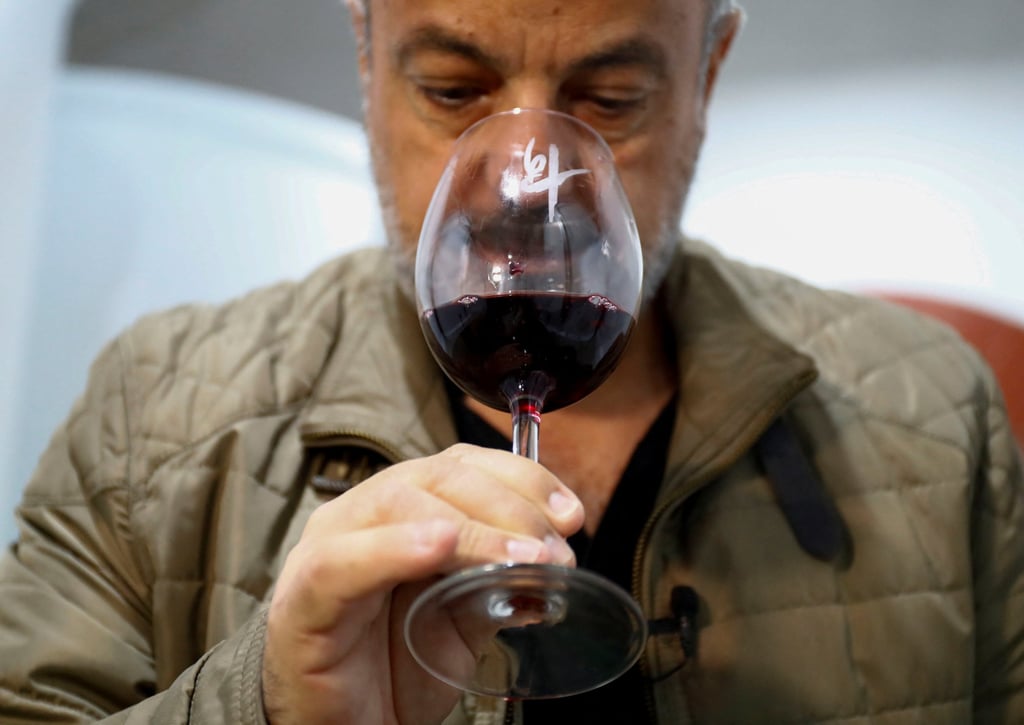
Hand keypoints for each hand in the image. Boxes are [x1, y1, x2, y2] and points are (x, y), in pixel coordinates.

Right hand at [261, 443, 583, 724]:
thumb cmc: (392, 665)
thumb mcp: (462, 620)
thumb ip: (498, 584)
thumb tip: (553, 567)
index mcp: (401, 507)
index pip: (462, 464)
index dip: (521, 477)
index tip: (570, 514)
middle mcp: (362, 512)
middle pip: (439, 475)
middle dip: (509, 507)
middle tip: (554, 551)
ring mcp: (329, 545)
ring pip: (401, 503)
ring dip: (474, 529)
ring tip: (521, 556)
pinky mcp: (305, 594)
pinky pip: (347, 560)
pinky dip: (396, 547)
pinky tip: (441, 544)